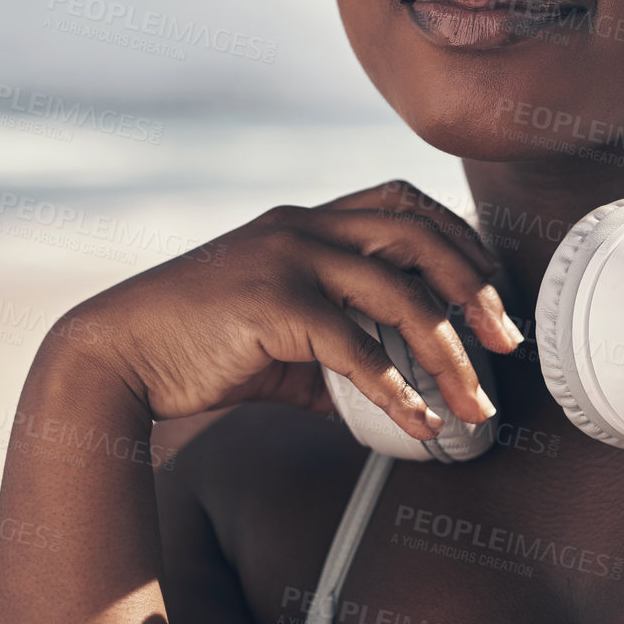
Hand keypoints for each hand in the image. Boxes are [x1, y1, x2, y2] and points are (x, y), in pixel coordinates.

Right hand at [49, 180, 523, 440]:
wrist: (117, 354)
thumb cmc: (197, 345)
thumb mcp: (277, 334)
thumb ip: (334, 351)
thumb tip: (392, 394)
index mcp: (307, 220)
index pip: (404, 203)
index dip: (459, 240)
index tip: (490, 293)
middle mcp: (303, 225)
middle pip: (418, 234)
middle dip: (475, 286)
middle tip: (505, 342)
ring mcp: (287, 258)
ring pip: (398, 292)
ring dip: (449, 352)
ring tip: (474, 400)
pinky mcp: (270, 303)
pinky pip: (353, 347)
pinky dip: (395, 389)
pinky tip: (418, 421)